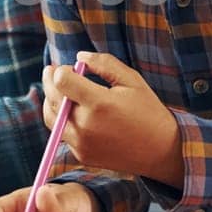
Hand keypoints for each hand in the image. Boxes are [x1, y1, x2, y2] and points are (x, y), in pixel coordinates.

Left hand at [42, 52, 182, 184]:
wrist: (161, 151)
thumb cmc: (148, 111)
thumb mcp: (132, 80)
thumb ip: (104, 64)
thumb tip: (79, 57)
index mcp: (99, 103)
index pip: (61, 81)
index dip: (61, 70)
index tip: (69, 67)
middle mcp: (85, 125)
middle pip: (52, 97)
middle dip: (50, 80)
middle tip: (52, 71)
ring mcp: (81, 143)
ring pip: (51, 117)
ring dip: (51, 100)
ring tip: (57, 90)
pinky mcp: (81, 154)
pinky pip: (61, 133)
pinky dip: (62, 119)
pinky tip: (71, 110)